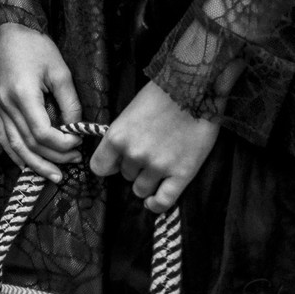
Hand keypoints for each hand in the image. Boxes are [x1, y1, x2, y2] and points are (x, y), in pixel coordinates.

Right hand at [0, 23, 81, 183]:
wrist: (7, 30)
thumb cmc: (35, 46)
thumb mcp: (60, 71)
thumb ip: (69, 102)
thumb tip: (75, 127)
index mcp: (23, 95)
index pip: (43, 133)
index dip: (63, 143)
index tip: (79, 140)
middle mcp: (6, 106)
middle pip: (30, 144)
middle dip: (55, 157)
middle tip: (76, 160)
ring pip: (16, 147)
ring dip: (36, 164)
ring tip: (55, 175)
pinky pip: (3, 139)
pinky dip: (16, 155)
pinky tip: (27, 165)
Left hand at [90, 81, 218, 213]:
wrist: (195, 89)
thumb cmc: (161, 95)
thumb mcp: (129, 113)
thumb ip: (122, 136)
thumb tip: (117, 156)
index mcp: (117, 137)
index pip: (99, 168)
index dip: (109, 166)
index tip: (117, 163)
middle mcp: (134, 155)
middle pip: (125, 176)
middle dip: (134, 168)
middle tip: (149, 153)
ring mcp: (158, 166)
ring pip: (141, 190)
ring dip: (147, 182)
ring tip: (157, 168)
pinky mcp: (181, 174)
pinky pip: (163, 201)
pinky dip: (157, 204)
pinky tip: (155, 201)